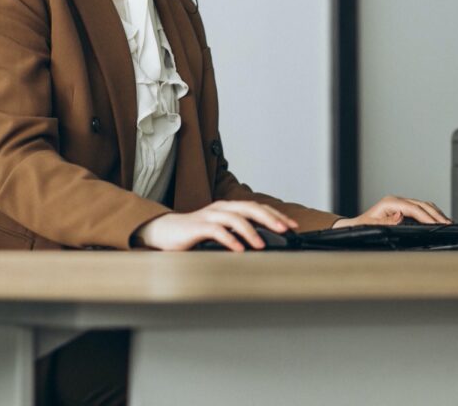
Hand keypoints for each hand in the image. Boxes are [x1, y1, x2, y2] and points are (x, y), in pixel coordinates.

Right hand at [132, 200, 298, 251]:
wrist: (165, 232)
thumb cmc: (194, 234)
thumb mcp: (221, 233)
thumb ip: (237, 234)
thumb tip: (264, 244)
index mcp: (229, 208)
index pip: (257, 207)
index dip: (276, 214)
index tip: (292, 226)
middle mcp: (221, 208)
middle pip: (249, 207)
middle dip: (269, 217)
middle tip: (285, 230)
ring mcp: (209, 216)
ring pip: (235, 218)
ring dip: (251, 231)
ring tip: (262, 245)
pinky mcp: (198, 227)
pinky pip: (217, 231)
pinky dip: (230, 240)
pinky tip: (239, 250)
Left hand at [332, 195, 450, 228]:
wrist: (355, 225)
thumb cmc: (362, 226)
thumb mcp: (371, 225)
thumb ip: (386, 221)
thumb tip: (400, 216)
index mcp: (389, 202)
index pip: (413, 208)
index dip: (426, 216)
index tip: (437, 224)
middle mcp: (396, 200)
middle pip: (421, 204)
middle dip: (436, 214)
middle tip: (448, 224)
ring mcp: (400, 202)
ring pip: (422, 204)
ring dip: (435, 213)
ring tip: (447, 222)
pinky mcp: (402, 207)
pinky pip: (420, 208)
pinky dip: (431, 213)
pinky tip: (438, 219)